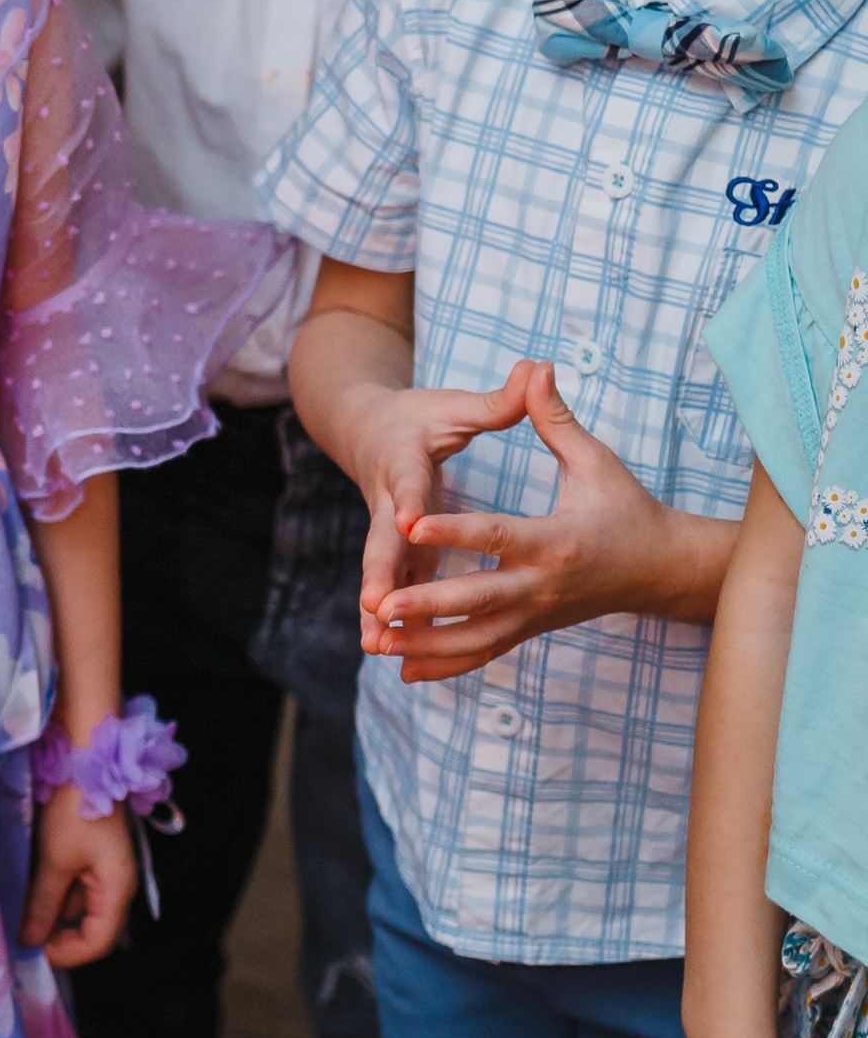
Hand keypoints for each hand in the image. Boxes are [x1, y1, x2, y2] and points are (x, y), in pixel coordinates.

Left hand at [20, 776, 136, 964]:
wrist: (82, 760)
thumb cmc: (72, 811)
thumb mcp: (54, 861)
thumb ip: (43, 904)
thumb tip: (30, 941)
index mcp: (116, 889)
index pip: (98, 942)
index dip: (66, 955)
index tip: (31, 955)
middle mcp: (114, 884)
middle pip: (88, 928)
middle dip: (53, 937)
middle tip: (17, 940)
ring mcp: (101, 870)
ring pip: (74, 908)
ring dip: (47, 916)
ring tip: (14, 919)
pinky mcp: (86, 855)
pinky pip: (69, 887)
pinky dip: (47, 895)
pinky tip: (22, 895)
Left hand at [365, 360, 702, 680]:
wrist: (660, 568)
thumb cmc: (627, 508)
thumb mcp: (597, 461)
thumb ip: (556, 420)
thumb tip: (537, 366)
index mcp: (556, 541)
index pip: (496, 535)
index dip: (453, 532)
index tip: (412, 527)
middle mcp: (543, 586)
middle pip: (479, 599)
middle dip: (429, 604)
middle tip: (381, 604)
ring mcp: (536, 614)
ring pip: (475, 638)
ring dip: (426, 644)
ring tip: (377, 642)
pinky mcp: (530, 629)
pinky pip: (484, 652)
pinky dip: (447, 664)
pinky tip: (405, 671)